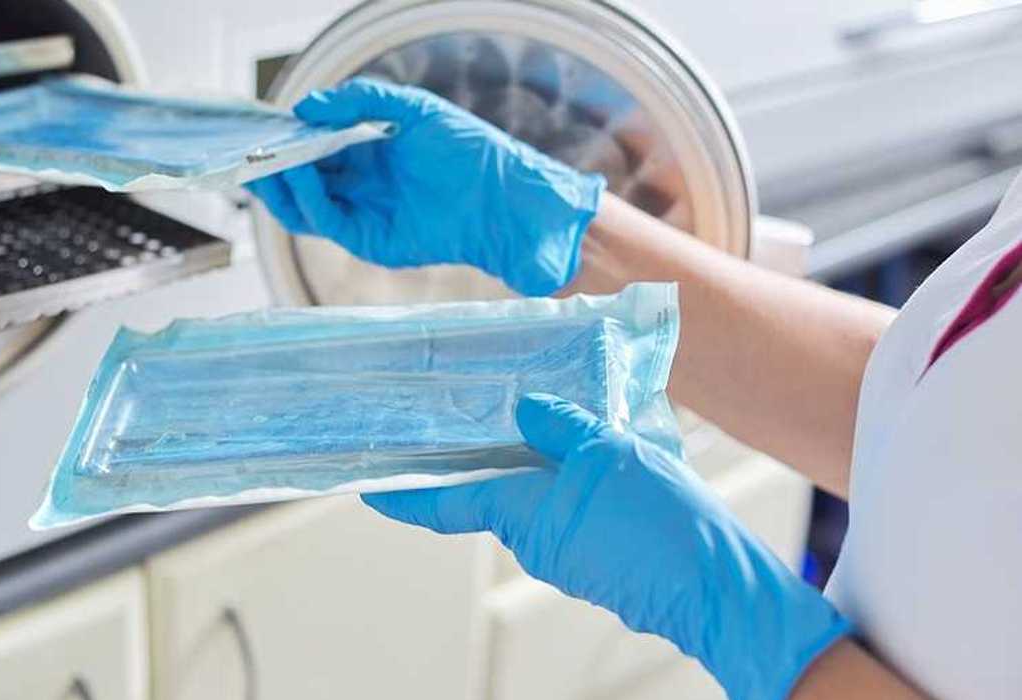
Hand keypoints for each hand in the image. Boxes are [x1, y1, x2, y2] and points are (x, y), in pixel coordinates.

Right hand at [247, 78, 603, 296]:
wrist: (505, 197)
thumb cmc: (470, 150)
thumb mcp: (412, 110)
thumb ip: (360, 102)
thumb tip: (306, 106)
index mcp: (371, 154)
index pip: (315, 149)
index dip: (287, 139)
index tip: (259, 127)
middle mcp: (362, 187)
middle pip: (302, 180)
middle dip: (271, 165)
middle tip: (246, 148)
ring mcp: (364, 216)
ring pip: (304, 206)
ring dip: (279, 184)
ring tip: (263, 160)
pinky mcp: (371, 240)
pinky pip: (326, 220)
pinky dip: (306, 197)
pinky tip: (296, 170)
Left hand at [364, 393, 850, 699]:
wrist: (720, 587)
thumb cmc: (663, 525)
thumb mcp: (610, 452)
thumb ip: (562, 427)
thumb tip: (525, 411)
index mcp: (526, 515)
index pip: (449, 501)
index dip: (406, 492)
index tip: (370, 484)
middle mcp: (539, 540)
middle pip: (491, 493)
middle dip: (475, 460)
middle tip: (462, 419)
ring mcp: (571, 554)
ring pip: (534, 499)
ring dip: (529, 464)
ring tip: (538, 415)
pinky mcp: (602, 558)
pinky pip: (569, 510)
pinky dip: (564, 479)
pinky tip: (587, 449)